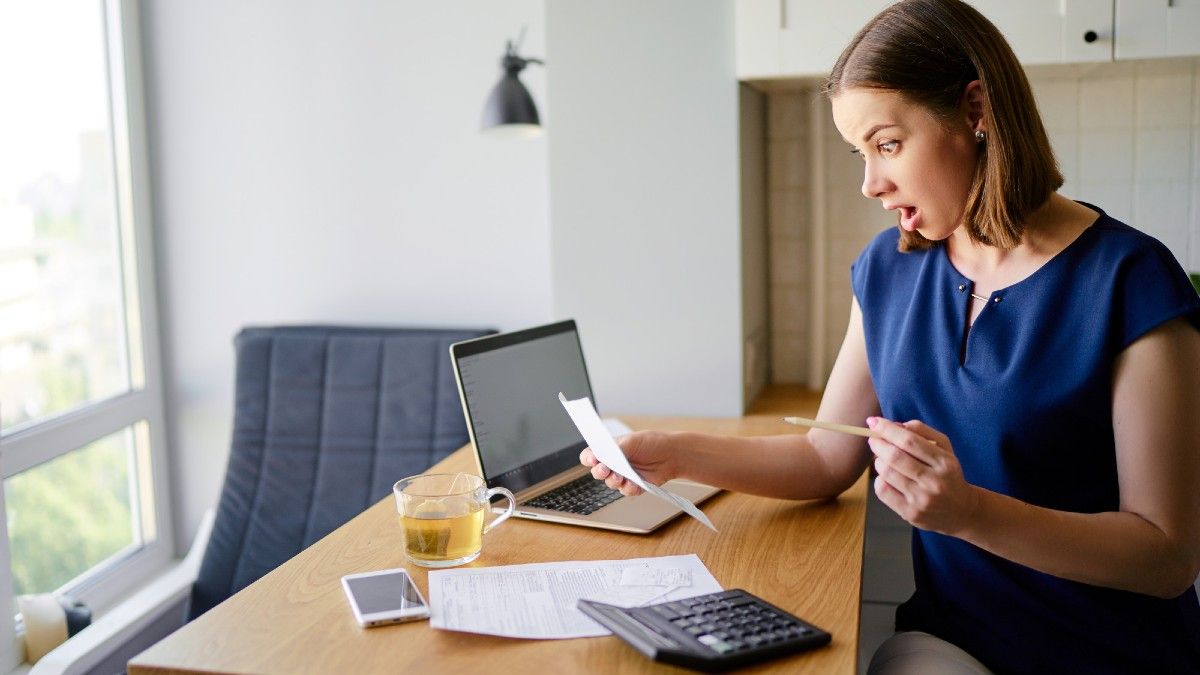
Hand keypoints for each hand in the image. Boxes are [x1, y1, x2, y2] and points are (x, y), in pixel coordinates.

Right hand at [578, 430, 677, 496]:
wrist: (672, 455)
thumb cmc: (652, 443)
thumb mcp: (633, 440)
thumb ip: (618, 449)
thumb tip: (605, 455)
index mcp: (610, 450)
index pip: (591, 455)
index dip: (588, 458)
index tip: (592, 459)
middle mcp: (614, 464)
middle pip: (598, 472)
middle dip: (599, 472)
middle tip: (605, 469)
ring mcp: (623, 476)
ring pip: (611, 483)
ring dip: (614, 481)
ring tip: (621, 477)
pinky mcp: (634, 486)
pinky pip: (626, 491)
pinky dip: (628, 488)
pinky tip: (634, 484)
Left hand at [866, 417, 979, 534]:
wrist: (961, 511)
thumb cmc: (947, 473)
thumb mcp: (944, 448)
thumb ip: (921, 431)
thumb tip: (893, 425)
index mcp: (944, 462)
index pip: (910, 441)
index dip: (888, 430)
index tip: (873, 422)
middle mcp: (934, 481)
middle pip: (895, 457)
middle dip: (878, 444)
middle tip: (874, 440)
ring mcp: (922, 499)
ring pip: (886, 473)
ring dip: (878, 461)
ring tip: (883, 459)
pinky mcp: (911, 514)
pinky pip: (882, 491)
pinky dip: (879, 479)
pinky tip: (887, 477)